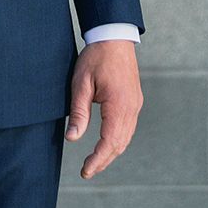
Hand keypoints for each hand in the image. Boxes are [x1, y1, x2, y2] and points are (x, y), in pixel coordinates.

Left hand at [65, 39, 141, 178]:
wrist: (114, 36)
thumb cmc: (96, 57)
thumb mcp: (81, 84)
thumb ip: (78, 112)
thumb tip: (72, 138)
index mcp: (119, 105)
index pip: (109, 142)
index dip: (98, 160)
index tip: (85, 171)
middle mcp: (131, 108)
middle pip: (119, 144)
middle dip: (104, 160)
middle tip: (87, 171)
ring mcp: (135, 104)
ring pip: (126, 137)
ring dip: (111, 152)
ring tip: (95, 162)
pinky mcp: (134, 100)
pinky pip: (128, 127)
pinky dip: (118, 140)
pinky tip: (107, 144)